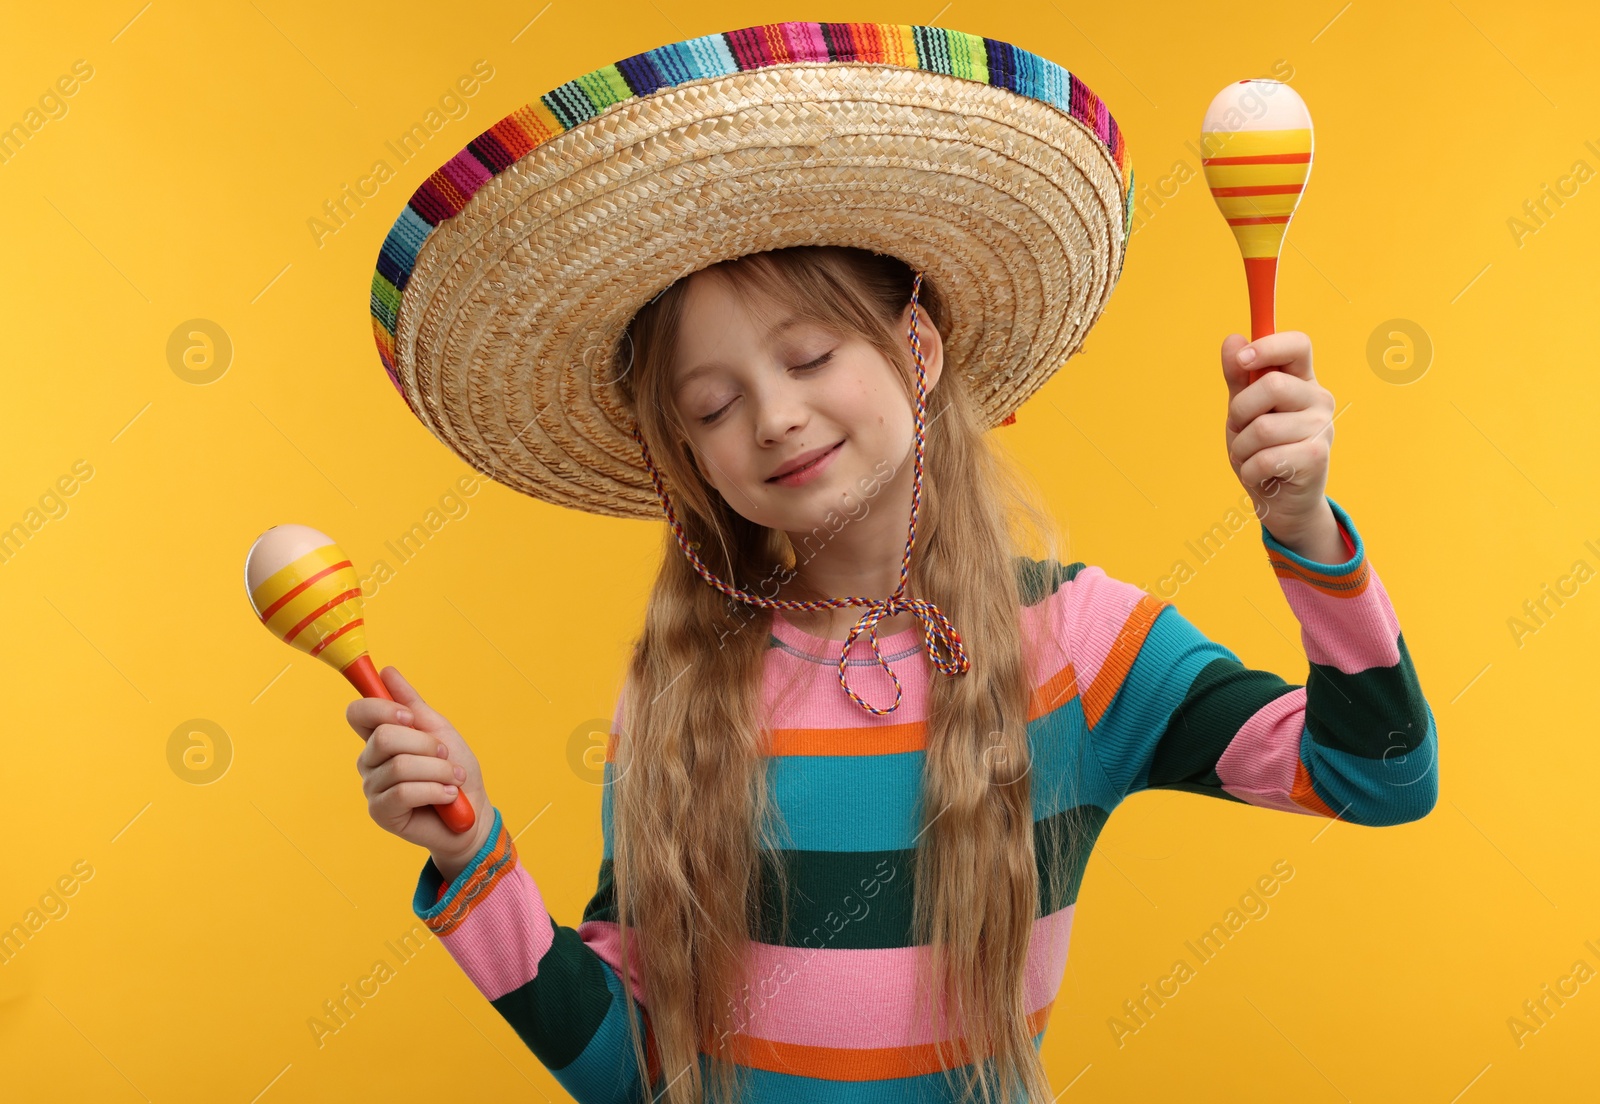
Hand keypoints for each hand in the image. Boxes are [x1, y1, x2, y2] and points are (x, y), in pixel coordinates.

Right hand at [348, 666, 492, 874]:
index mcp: (380, 738)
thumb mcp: (439, 731)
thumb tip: (387, 672)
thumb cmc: (456, 773)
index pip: (358, 713)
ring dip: (439, 771)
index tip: (410, 717)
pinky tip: (448, 796)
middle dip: (426, 744)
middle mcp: (370, 762)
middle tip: (446, 756)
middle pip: (384, 737)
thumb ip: (412, 704)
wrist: (474, 815)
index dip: (381, 709)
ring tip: (454, 780)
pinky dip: (435, 790)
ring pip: (400, 765)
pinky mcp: (381, 813)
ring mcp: (373, 788)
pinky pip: (404, 792)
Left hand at [1220, 331, 1335, 542]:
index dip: (1269, 346)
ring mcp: (1322, 428)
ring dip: (1241, 448)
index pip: (1298, 345)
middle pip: (1272, 385)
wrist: (1282, 502)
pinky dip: (1249, 470)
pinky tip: (1259, 475)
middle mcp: (1318, 399)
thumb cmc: (1262, 450)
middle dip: (1240, 411)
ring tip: (1250, 457)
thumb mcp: (1243, 411)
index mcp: (1302, 380)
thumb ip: (1238, 377)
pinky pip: (1266, 458)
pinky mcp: (1316, 458)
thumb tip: (1233, 339)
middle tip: (1240, 430)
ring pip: (1263, 427)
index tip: (1242, 359)